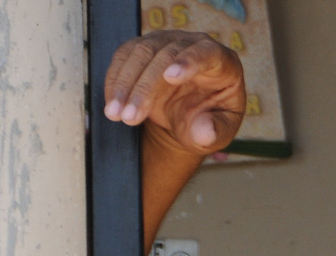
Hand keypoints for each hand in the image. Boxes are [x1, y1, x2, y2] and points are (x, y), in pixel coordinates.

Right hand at [102, 31, 245, 154]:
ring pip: (140, 53)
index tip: (171, 77)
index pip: (207, 53)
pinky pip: (124, 58)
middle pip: (166, 56)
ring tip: (115, 114)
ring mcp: (167, 42)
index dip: (190, 62)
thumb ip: (216, 132)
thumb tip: (205, 132)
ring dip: (124, 85)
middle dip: (145, 88)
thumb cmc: (209, 121)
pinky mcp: (144, 47)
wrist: (188, 116)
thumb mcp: (219, 133)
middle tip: (131, 117)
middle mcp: (194, 45)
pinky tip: (112, 103)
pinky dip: (115, 81)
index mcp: (223, 62)